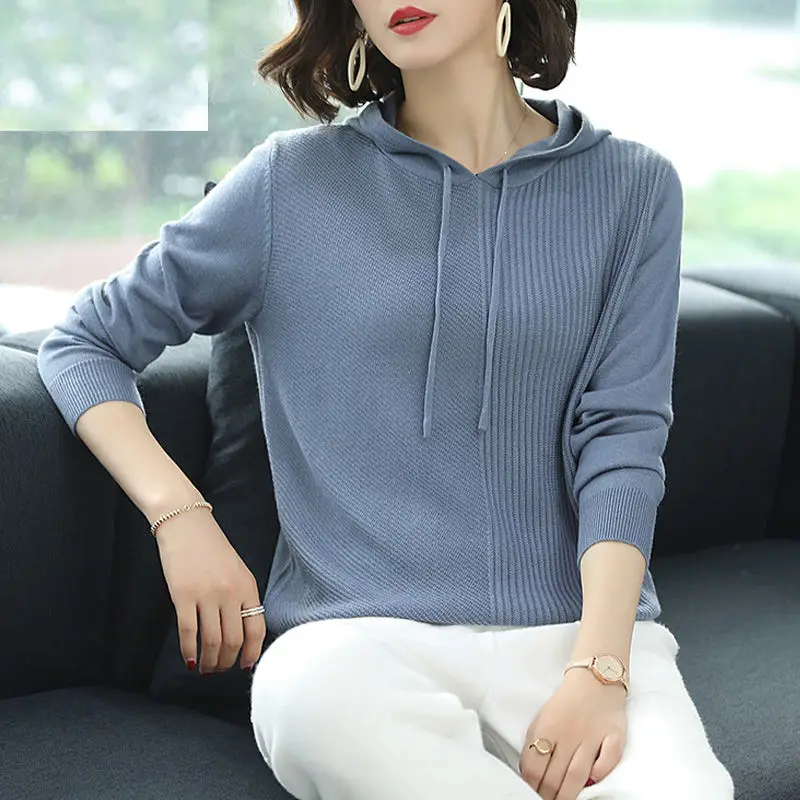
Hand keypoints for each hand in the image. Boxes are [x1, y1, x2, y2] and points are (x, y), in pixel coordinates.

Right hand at [155, 508, 266, 673]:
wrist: (186, 523)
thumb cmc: (211, 548)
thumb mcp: (237, 570)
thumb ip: (241, 598)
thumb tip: (241, 632)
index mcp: (248, 587)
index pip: (257, 629)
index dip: (252, 653)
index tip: (244, 666)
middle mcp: (231, 593)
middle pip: (233, 641)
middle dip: (227, 662)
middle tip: (219, 669)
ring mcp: (207, 595)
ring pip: (212, 642)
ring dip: (208, 661)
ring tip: (204, 668)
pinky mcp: (183, 596)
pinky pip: (188, 632)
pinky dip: (188, 651)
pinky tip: (188, 659)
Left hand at [518, 668, 627, 799]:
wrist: (595, 677)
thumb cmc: (566, 703)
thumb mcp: (542, 718)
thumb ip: (536, 743)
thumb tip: (530, 773)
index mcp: (547, 728)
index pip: (533, 766)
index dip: (531, 785)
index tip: (532, 793)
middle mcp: (568, 733)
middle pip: (554, 775)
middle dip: (548, 795)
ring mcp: (592, 735)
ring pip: (577, 774)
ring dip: (569, 793)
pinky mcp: (614, 735)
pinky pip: (609, 759)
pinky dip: (601, 772)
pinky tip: (593, 780)